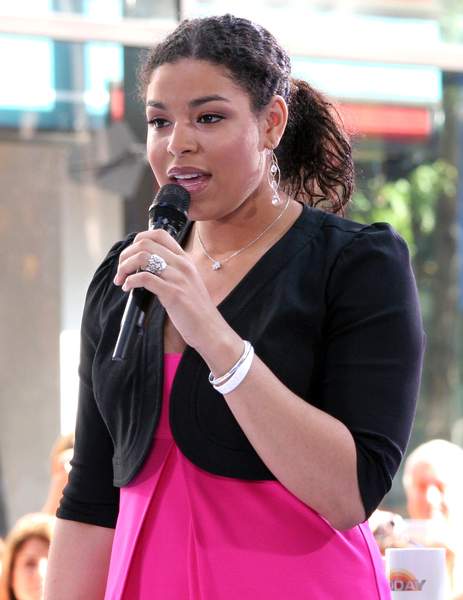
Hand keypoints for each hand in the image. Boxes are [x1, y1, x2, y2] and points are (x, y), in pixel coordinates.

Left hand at [113, 229, 225, 351]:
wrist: (210, 329)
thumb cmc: (196, 310)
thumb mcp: (187, 282)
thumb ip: (172, 270)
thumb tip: (146, 266)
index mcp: (185, 259)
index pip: (158, 234)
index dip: (138, 239)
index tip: (130, 254)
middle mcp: (182, 264)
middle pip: (145, 243)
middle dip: (126, 254)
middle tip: (121, 269)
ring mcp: (178, 277)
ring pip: (142, 258)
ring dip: (125, 267)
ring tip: (121, 280)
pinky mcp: (173, 293)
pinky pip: (144, 278)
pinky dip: (130, 282)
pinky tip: (128, 288)